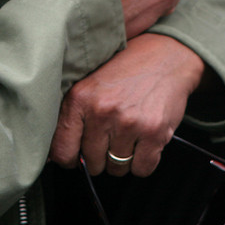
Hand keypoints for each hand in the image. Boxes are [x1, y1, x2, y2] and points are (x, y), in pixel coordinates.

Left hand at [49, 34, 204, 176]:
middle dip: (102, 156)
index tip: (79, 155)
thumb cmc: (128, 69)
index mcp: (80, 98)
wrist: (167, 55)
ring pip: (117, 168)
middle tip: (112, 137)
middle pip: (92, 163)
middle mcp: (102, 111)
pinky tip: (145, 141)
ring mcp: (129, 123)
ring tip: (130, 135)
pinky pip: (142, 169)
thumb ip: (72, 116)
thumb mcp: (91, 83)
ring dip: (123, 159)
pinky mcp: (154, 132)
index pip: (62, 151)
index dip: (71, 158)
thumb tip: (56, 156)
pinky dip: (144, 162)